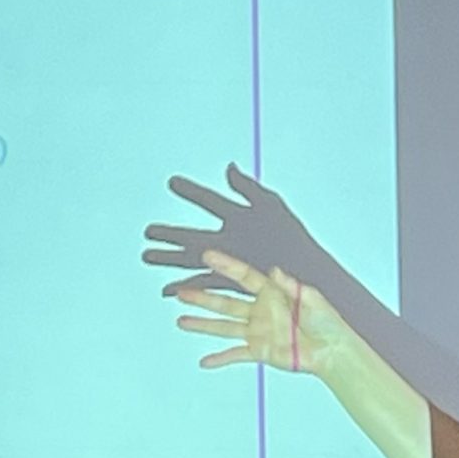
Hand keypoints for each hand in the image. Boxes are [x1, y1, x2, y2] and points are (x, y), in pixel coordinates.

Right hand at [142, 164, 338, 298]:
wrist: (311, 278)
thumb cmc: (297, 243)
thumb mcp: (273, 209)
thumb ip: (248, 190)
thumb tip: (228, 167)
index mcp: (242, 222)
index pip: (211, 203)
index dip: (191, 193)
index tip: (172, 182)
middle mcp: (233, 245)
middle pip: (194, 238)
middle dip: (170, 235)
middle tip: (148, 230)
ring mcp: (231, 268)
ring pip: (192, 263)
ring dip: (169, 261)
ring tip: (147, 256)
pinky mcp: (232, 285)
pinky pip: (203, 286)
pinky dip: (183, 288)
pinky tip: (167, 290)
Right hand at [172, 249, 355, 378]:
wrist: (332, 351)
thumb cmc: (327, 323)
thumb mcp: (311, 299)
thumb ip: (290, 286)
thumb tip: (276, 271)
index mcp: (272, 294)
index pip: (244, 277)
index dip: (226, 266)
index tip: (208, 256)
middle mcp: (260, 312)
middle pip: (225, 303)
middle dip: (202, 298)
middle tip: (182, 293)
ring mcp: (258, 332)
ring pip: (224, 327)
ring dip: (203, 324)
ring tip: (182, 321)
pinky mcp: (260, 351)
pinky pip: (236, 355)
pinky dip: (220, 359)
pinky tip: (205, 361)